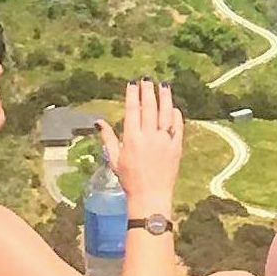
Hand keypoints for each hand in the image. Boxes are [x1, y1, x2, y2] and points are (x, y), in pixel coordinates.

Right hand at [100, 79, 183, 219]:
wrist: (150, 197)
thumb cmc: (130, 180)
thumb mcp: (114, 159)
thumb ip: (108, 138)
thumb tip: (99, 122)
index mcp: (132, 140)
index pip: (133, 111)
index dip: (132, 95)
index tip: (132, 83)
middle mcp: (149, 138)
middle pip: (149, 108)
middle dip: (148, 91)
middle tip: (147, 79)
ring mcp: (164, 141)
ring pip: (165, 113)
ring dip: (164, 97)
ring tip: (163, 84)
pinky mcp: (176, 147)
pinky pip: (177, 126)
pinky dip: (176, 115)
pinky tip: (173, 107)